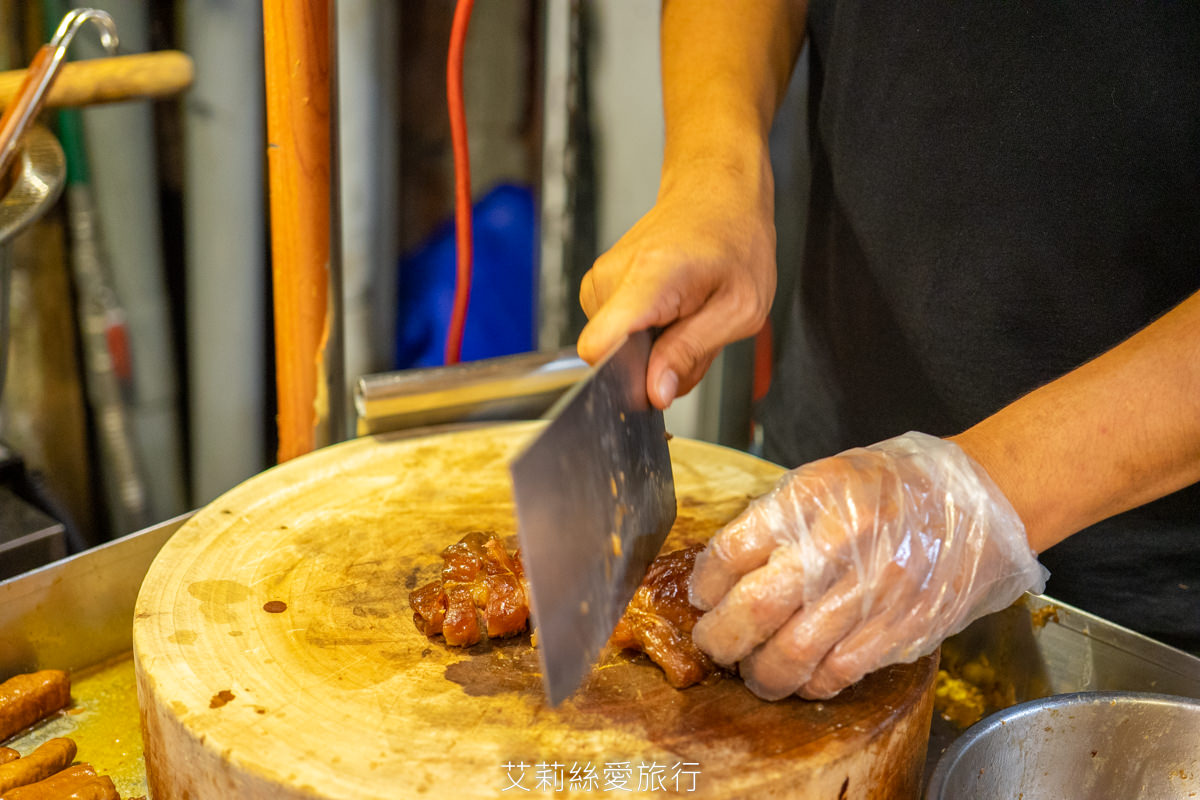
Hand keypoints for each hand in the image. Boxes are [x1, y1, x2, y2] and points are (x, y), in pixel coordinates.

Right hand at [577, 159, 775, 407]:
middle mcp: (611, 278)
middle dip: (659, 364)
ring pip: (619, 351)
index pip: (598, 348)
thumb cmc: (735, 238)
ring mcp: (600, 282)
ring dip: (659, 349)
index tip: (660, 375)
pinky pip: (620, 335)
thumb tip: (656, 392)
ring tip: (690, 315)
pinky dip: (651, 335)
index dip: (627, 378)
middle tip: (698, 328)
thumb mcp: (739, 308)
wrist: (716, 192)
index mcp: (646, 278)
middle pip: (616, 359)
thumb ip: (692, 353)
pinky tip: (675, 311)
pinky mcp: (601, 288)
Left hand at [688, 432, 1047, 699]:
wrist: (975, 500)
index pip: (732, 552)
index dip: (706, 585)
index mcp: (810, 497)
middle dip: (721, 637)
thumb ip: (774, 520)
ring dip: (760, 673)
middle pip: (755, 609)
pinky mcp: (899, 629)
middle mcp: (838, 544)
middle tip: (713, 643)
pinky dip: (809, 683)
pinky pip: (838, 673)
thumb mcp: (823, 477)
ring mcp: (871, 591)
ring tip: (752, 670)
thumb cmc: (891, 485)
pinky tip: (801, 675)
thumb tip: (724, 571)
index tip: (703, 596)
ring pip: (792, 654)